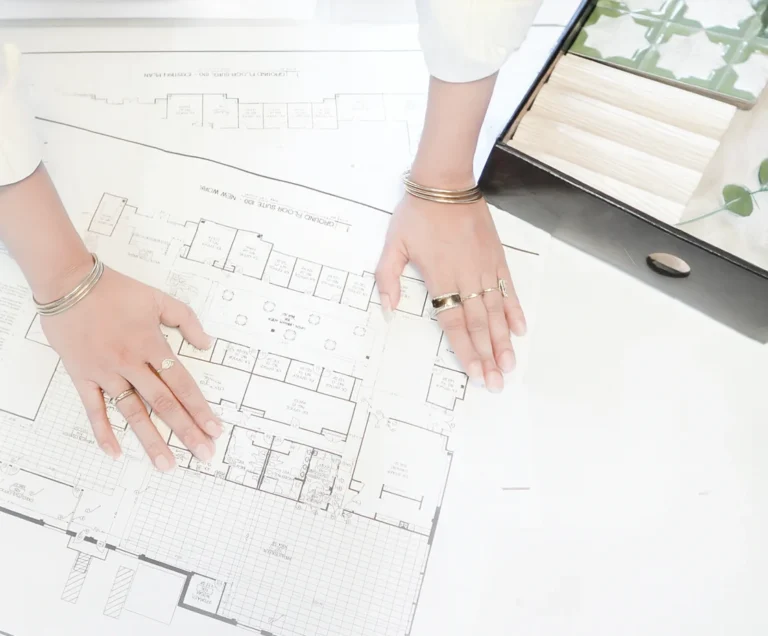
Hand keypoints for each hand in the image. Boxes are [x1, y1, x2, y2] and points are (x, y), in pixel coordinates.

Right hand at [40, 265, 222, 470]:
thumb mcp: (159, 298)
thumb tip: (207, 344)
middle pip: (163, 403)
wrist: (69, 284)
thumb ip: (186, 320)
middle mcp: (131, 363)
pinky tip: (115, 452)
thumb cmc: (115, 290)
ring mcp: (106, 372)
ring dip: (150, 440)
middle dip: (186, 431)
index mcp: (152, 345)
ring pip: (132, 412)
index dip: (200, 408)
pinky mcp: (83, 376)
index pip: (182, 384)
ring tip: (166, 464)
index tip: (214, 429)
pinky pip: (93, 409)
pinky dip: (103, 432)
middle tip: (203, 454)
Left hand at [375, 193, 525, 392]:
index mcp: (439, 278)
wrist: (445, 183)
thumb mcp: (392, 245)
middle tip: (497, 382)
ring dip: (504, 340)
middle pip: (478, 324)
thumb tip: (387, 309)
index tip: (475, 374)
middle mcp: (465, 277)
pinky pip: (508, 288)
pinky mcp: (496, 257)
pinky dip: (514, 309)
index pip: (453, 323)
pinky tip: (519, 329)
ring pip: (496, 311)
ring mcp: (484, 268)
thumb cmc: (417, 214)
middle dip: (488, 356)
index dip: (465, 351)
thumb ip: (387, 279)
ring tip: (510, 365)